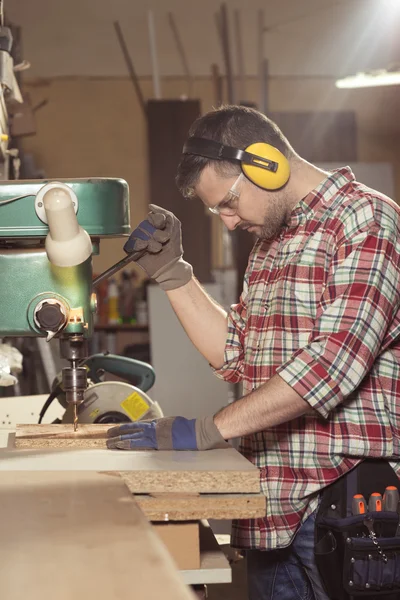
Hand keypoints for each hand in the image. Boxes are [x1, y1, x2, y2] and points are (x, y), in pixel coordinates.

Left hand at [106, 415, 229, 450]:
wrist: (195, 433)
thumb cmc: (186, 430)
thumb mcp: (171, 424)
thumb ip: (161, 428)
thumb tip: (154, 430)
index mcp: (156, 424)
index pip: (137, 426)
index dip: (125, 428)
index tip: (116, 429)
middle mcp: (153, 428)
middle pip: (132, 430)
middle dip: (118, 433)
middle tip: (107, 436)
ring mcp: (154, 437)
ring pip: (133, 438)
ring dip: (120, 440)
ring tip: (110, 443)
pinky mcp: (157, 445)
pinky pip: (140, 445)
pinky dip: (130, 445)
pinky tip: (122, 447)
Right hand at [124, 204, 192, 290]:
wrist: (171, 266)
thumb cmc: (173, 247)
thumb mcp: (175, 226)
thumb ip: (166, 214)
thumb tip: (150, 206)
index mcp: (153, 224)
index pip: (151, 216)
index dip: (159, 223)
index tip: (167, 231)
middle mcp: (144, 230)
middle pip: (145, 225)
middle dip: (157, 235)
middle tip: (163, 242)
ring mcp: (137, 240)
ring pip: (138, 234)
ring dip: (151, 242)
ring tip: (157, 249)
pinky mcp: (132, 250)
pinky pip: (130, 243)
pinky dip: (139, 246)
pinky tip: (145, 250)